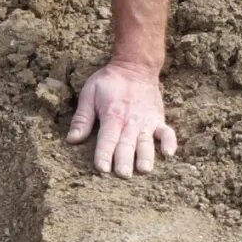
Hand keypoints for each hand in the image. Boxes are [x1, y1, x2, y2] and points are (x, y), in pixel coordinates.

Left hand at [66, 59, 178, 176]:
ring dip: (146, 156)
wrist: (136, 66)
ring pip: (147, 142)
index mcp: (112, 115)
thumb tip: (72, 139)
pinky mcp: (159, 119)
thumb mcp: (89, 94)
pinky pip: (167, 132)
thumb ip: (82, 118)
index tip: (102, 168)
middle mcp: (131, 120)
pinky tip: (169, 154)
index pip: (107, 139)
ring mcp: (147, 120)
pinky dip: (170, 142)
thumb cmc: (109, 82)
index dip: (104, 154)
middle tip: (123, 175)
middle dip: (125, 160)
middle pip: (127, 144)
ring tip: (145, 170)